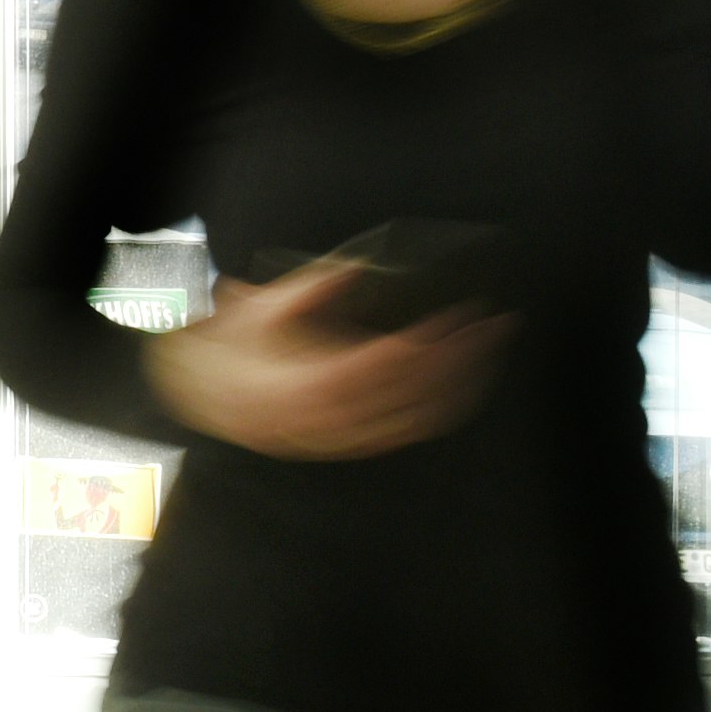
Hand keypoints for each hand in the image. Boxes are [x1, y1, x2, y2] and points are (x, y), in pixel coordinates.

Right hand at [147, 262, 505, 460]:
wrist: (213, 395)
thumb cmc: (238, 348)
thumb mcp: (267, 305)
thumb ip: (315, 286)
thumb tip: (358, 270)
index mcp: (317, 381)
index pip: (399, 362)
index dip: (441, 340)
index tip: (469, 314)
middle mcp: (338, 415)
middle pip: (423, 389)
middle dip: (467, 357)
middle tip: (497, 326)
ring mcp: (348, 433)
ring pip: (424, 416)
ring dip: (464, 383)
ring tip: (488, 349)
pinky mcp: (355, 441)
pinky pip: (411, 431)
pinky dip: (443, 409)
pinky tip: (464, 387)